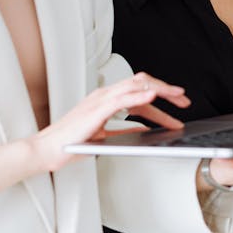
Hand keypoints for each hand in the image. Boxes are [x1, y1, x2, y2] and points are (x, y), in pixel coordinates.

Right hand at [31, 72, 189, 172]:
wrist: (48, 150)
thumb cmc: (72, 144)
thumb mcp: (105, 136)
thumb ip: (124, 131)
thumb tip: (144, 130)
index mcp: (106, 100)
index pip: (139, 90)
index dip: (161, 95)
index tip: (178, 103)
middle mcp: (104, 95)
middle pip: (141, 82)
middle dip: (166, 89)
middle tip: (184, 100)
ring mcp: (100, 100)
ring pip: (135, 85)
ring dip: (159, 89)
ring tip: (177, 96)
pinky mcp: (96, 110)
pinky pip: (122, 98)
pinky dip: (140, 95)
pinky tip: (154, 96)